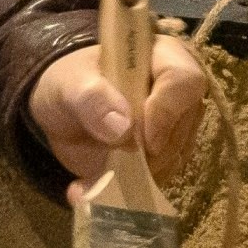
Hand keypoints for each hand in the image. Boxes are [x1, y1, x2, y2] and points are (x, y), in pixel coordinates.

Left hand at [33, 33, 206, 191]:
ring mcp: (175, 125)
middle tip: (113, 159)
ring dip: (139, 175)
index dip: (167, 111)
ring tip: (96, 177)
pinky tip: (95, 187)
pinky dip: (128, 190)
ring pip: (176, 156)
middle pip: (184, 124)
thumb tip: (124, 129)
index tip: (141, 140)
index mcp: (162, 57)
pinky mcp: (164, 154)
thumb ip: (91, 98)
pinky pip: (160, 177)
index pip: (185, 80)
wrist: (63, 106)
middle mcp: (178, 91)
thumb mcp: (68, 83)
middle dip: (151, 151)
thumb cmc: (69, 81)